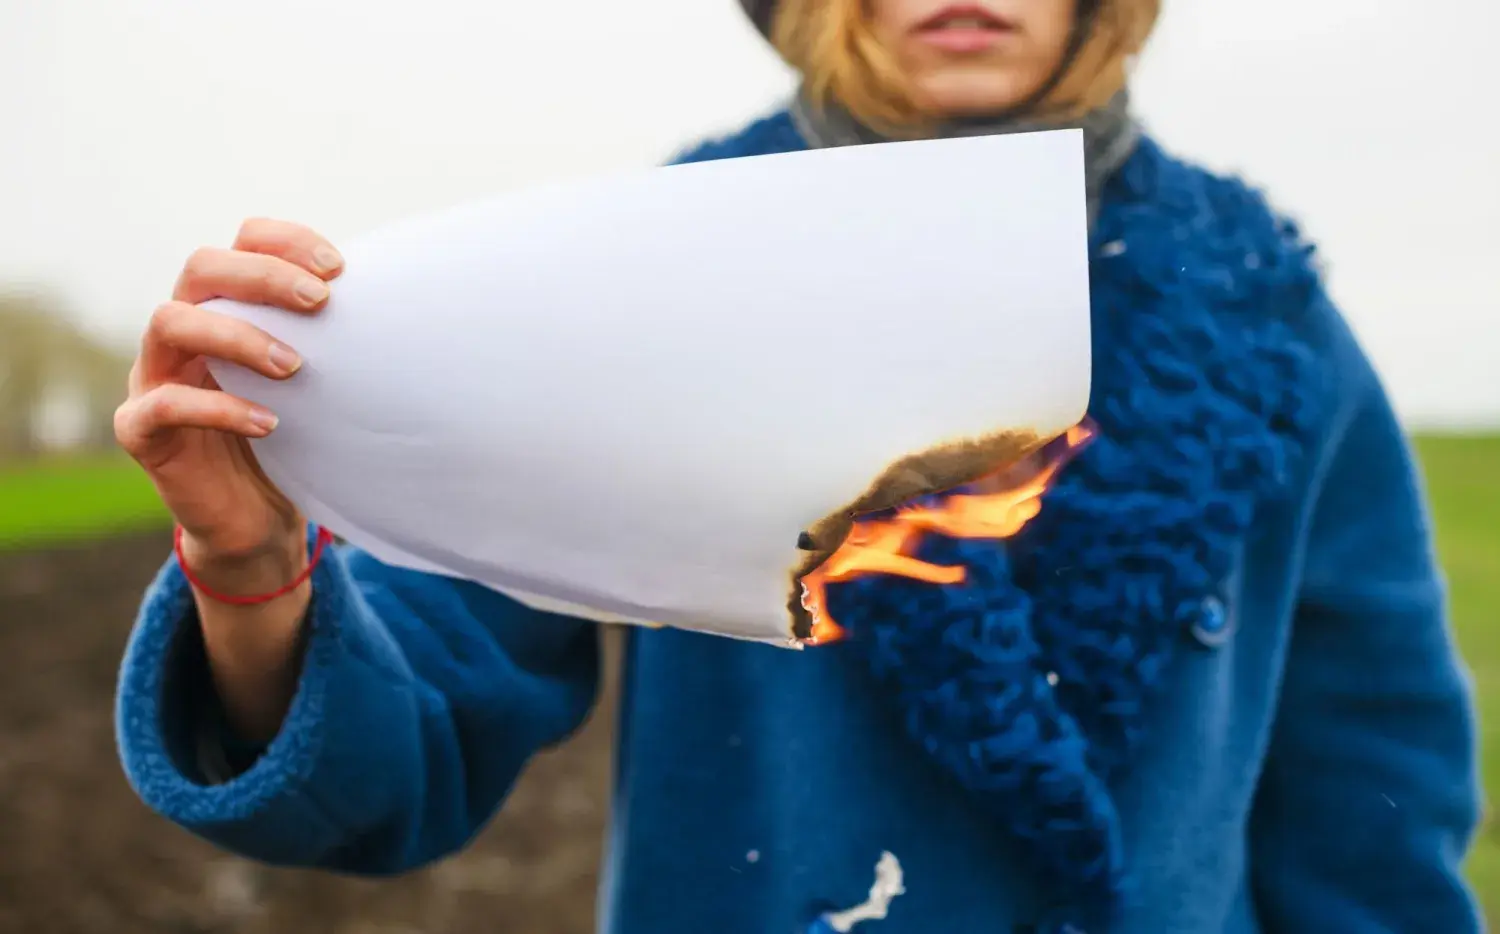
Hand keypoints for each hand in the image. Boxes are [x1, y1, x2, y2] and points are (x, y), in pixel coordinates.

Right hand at [115, 217, 343, 593]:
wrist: (256, 519)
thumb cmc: (293, 439)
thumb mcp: (317, 383)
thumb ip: (332, 340)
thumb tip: (400, 305)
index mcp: (223, 307)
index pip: (240, 243)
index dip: (284, 242)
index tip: (338, 268)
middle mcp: (181, 331)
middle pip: (200, 267)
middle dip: (263, 275)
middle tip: (320, 301)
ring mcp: (153, 376)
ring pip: (169, 322)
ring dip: (238, 336)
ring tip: (295, 367)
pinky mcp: (140, 430)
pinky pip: (162, 406)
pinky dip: (218, 409)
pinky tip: (269, 423)